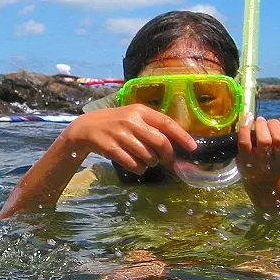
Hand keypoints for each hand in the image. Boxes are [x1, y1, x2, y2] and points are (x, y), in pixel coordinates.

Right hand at [64, 105, 196, 173]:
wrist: (87, 128)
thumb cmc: (116, 123)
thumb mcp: (133, 117)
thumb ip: (152, 127)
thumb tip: (176, 145)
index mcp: (140, 111)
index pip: (166, 123)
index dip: (181, 136)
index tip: (192, 148)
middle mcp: (131, 121)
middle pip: (160, 142)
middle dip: (167, 155)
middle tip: (169, 162)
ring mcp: (120, 135)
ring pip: (148, 156)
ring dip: (151, 162)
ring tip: (146, 160)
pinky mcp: (111, 148)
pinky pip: (134, 164)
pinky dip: (139, 168)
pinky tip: (135, 164)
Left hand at [237, 112, 279, 182]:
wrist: (259, 177)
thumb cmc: (276, 154)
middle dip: (275, 124)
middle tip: (270, 122)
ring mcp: (262, 163)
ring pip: (264, 141)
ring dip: (262, 125)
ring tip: (260, 121)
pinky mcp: (246, 160)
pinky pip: (245, 142)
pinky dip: (245, 127)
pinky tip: (249, 117)